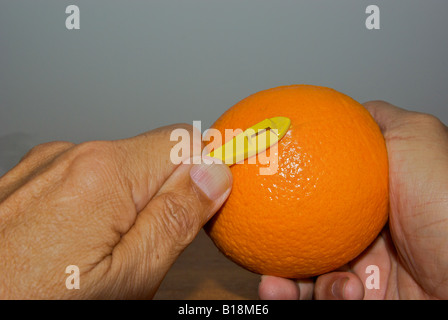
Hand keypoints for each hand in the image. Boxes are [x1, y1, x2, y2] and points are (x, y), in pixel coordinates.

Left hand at [0, 124, 231, 298]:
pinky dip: (99, 203)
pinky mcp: (29, 180)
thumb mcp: (128, 279)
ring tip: (107, 251)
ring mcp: (45, 167)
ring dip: (131, 202)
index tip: (207, 205)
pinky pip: (85, 178)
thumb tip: (215, 174)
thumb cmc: (37, 304)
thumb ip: (176, 219)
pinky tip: (79, 242)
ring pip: (121, 169)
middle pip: (153, 156)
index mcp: (104, 174)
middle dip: (166, 194)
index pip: (187, 140)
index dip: (207, 170)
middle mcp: (72, 156)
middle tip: (151, 246)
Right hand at [259, 101, 447, 299]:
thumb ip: (379, 121)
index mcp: (369, 201)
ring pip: (304, 273)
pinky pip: (319, 301)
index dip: (284, 188)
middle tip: (249, 238)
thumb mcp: (418, 139)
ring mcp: (362, 273)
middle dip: (273, 238)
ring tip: (270, 283)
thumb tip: (342, 107)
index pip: (315, 192)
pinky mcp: (360, 301)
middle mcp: (363, 236)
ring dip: (279, 281)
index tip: (258, 185)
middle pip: (303, 233)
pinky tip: (301, 291)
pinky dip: (304, 299)